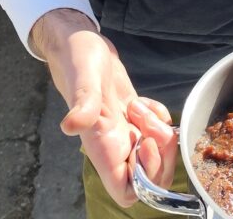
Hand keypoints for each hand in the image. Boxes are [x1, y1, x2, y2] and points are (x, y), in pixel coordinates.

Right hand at [30, 8, 177, 206]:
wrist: (79, 42)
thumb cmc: (77, 59)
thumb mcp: (83, 78)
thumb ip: (82, 103)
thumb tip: (71, 126)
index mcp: (102, 146)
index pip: (127, 190)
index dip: (145, 180)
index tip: (146, 145)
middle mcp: (114, 143)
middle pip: (149, 177)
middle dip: (161, 155)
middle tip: (152, 125)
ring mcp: (124, 129)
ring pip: (154, 154)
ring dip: (160, 133)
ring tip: (142, 108)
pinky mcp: (131, 115)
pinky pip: (155, 129)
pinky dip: (160, 117)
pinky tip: (145, 101)